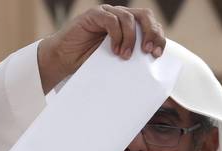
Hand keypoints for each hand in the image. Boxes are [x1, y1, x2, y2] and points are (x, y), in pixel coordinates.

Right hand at [38, 5, 165, 92]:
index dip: (158, 37)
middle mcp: (120, 17)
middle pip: (145, 16)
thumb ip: (132, 57)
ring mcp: (107, 14)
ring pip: (129, 18)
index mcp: (129, 26)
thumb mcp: (117, 61)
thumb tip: (151, 66)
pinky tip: (114, 49)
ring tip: (125, 55)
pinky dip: (116, 34)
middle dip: (151, 33)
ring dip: (130, 38)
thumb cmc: (89, 62)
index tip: (157, 54)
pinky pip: (111, 19)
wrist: (64, 60)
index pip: (151, 24)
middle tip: (148, 51)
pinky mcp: (94, 15)